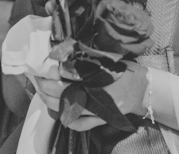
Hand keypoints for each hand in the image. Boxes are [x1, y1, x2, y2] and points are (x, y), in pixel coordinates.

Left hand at [33, 61, 148, 130]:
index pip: (66, 73)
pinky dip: (65, 119)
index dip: (51, 71)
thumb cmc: (121, 69)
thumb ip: (84, 58)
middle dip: (44, 85)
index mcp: (95, 74)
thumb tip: (60, 54)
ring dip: (49, 101)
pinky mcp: (100, 119)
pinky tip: (58, 110)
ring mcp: (96, 108)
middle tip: (38, 79)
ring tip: (43, 93)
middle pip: (61, 92)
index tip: (42, 66)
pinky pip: (78, 124)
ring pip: (65, 108)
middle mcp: (94, 92)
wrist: (141, 88)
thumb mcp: (104, 58)